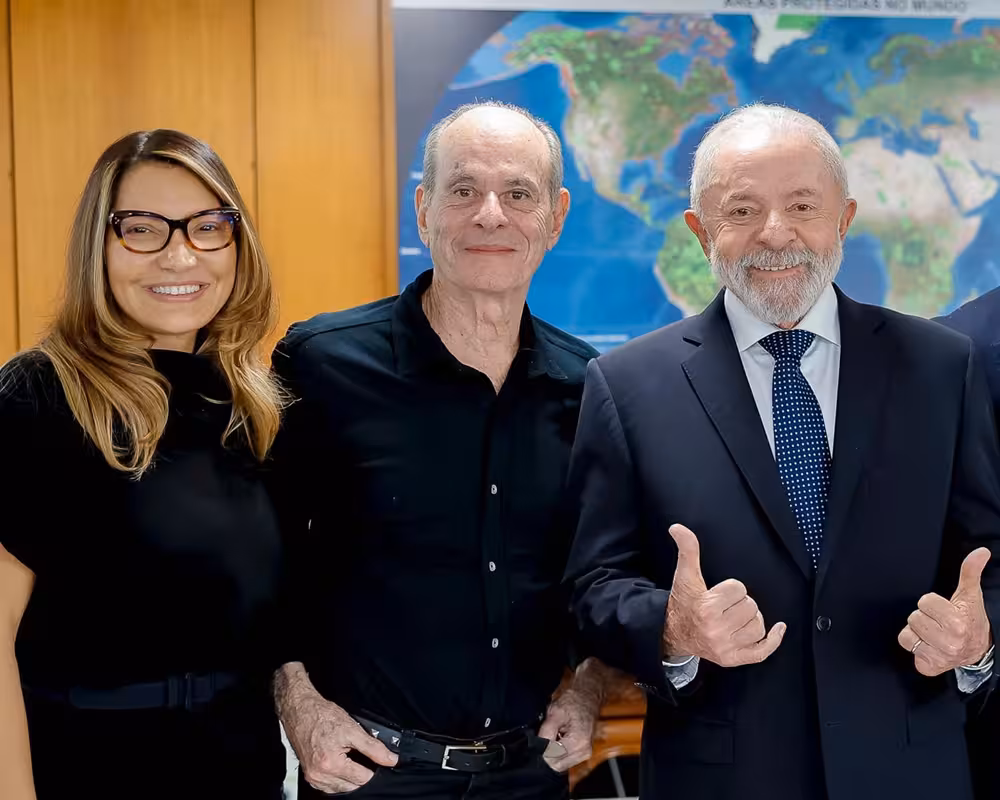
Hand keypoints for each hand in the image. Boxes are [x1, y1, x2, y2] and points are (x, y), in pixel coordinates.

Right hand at [276, 665, 397, 793]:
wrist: (300, 710)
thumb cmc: (322, 716)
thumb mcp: (353, 729)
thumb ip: (374, 747)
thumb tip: (391, 760)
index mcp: (331, 765)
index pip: (363, 779)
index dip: (373, 768)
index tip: (375, 759)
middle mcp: (320, 775)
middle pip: (352, 786)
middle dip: (361, 773)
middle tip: (361, 755)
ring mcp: (313, 777)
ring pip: (341, 789)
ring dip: (349, 777)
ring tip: (350, 758)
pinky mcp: (309, 775)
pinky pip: (329, 786)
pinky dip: (338, 778)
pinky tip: (341, 763)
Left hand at [537, 686, 600, 771]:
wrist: (587, 697)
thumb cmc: (573, 702)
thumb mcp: (555, 711)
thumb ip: (546, 731)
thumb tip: (538, 747)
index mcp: (578, 742)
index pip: (551, 758)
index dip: (541, 749)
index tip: (539, 737)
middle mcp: (583, 752)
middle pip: (555, 765)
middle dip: (546, 753)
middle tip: (545, 735)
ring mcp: (584, 754)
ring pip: (559, 765)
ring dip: (552, 753)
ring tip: (554, 735)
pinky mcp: (582, 754)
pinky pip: (564, 760)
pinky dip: (557, 752)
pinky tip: (558, 739)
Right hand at [663, 524, 785, 667]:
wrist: (672, 633)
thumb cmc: (683, 602)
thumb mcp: (685, 575)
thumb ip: (687, 550)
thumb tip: (678, 527)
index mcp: (707, 608)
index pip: (738, 589)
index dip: (731, 588)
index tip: (718, 593)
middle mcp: (717, 629)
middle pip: (751, 607)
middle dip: (741, 602)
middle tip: (725, 606)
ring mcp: (726, 647)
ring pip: (758, 626)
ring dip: (751, 618)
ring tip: (735, 616)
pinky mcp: (732, 659)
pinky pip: (762, 651)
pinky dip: (773, 640)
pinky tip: (778, 629)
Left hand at [898, 548, 992, 676]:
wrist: (978, 650)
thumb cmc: (970, 620)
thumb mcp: (969, 595)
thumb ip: (970, 572)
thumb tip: (980, 552)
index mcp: (957, 624)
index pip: (923, 602)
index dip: (932, 604)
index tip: (945, 610)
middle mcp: (948, 643)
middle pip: (914, 618)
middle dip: (925, 617)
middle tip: (939, 623)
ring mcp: (938, 657)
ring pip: (906, 634)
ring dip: (917, 632)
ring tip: (934, 634)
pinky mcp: (927, 667)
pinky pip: (907, 648)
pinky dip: (915, 646)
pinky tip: (929, 646)